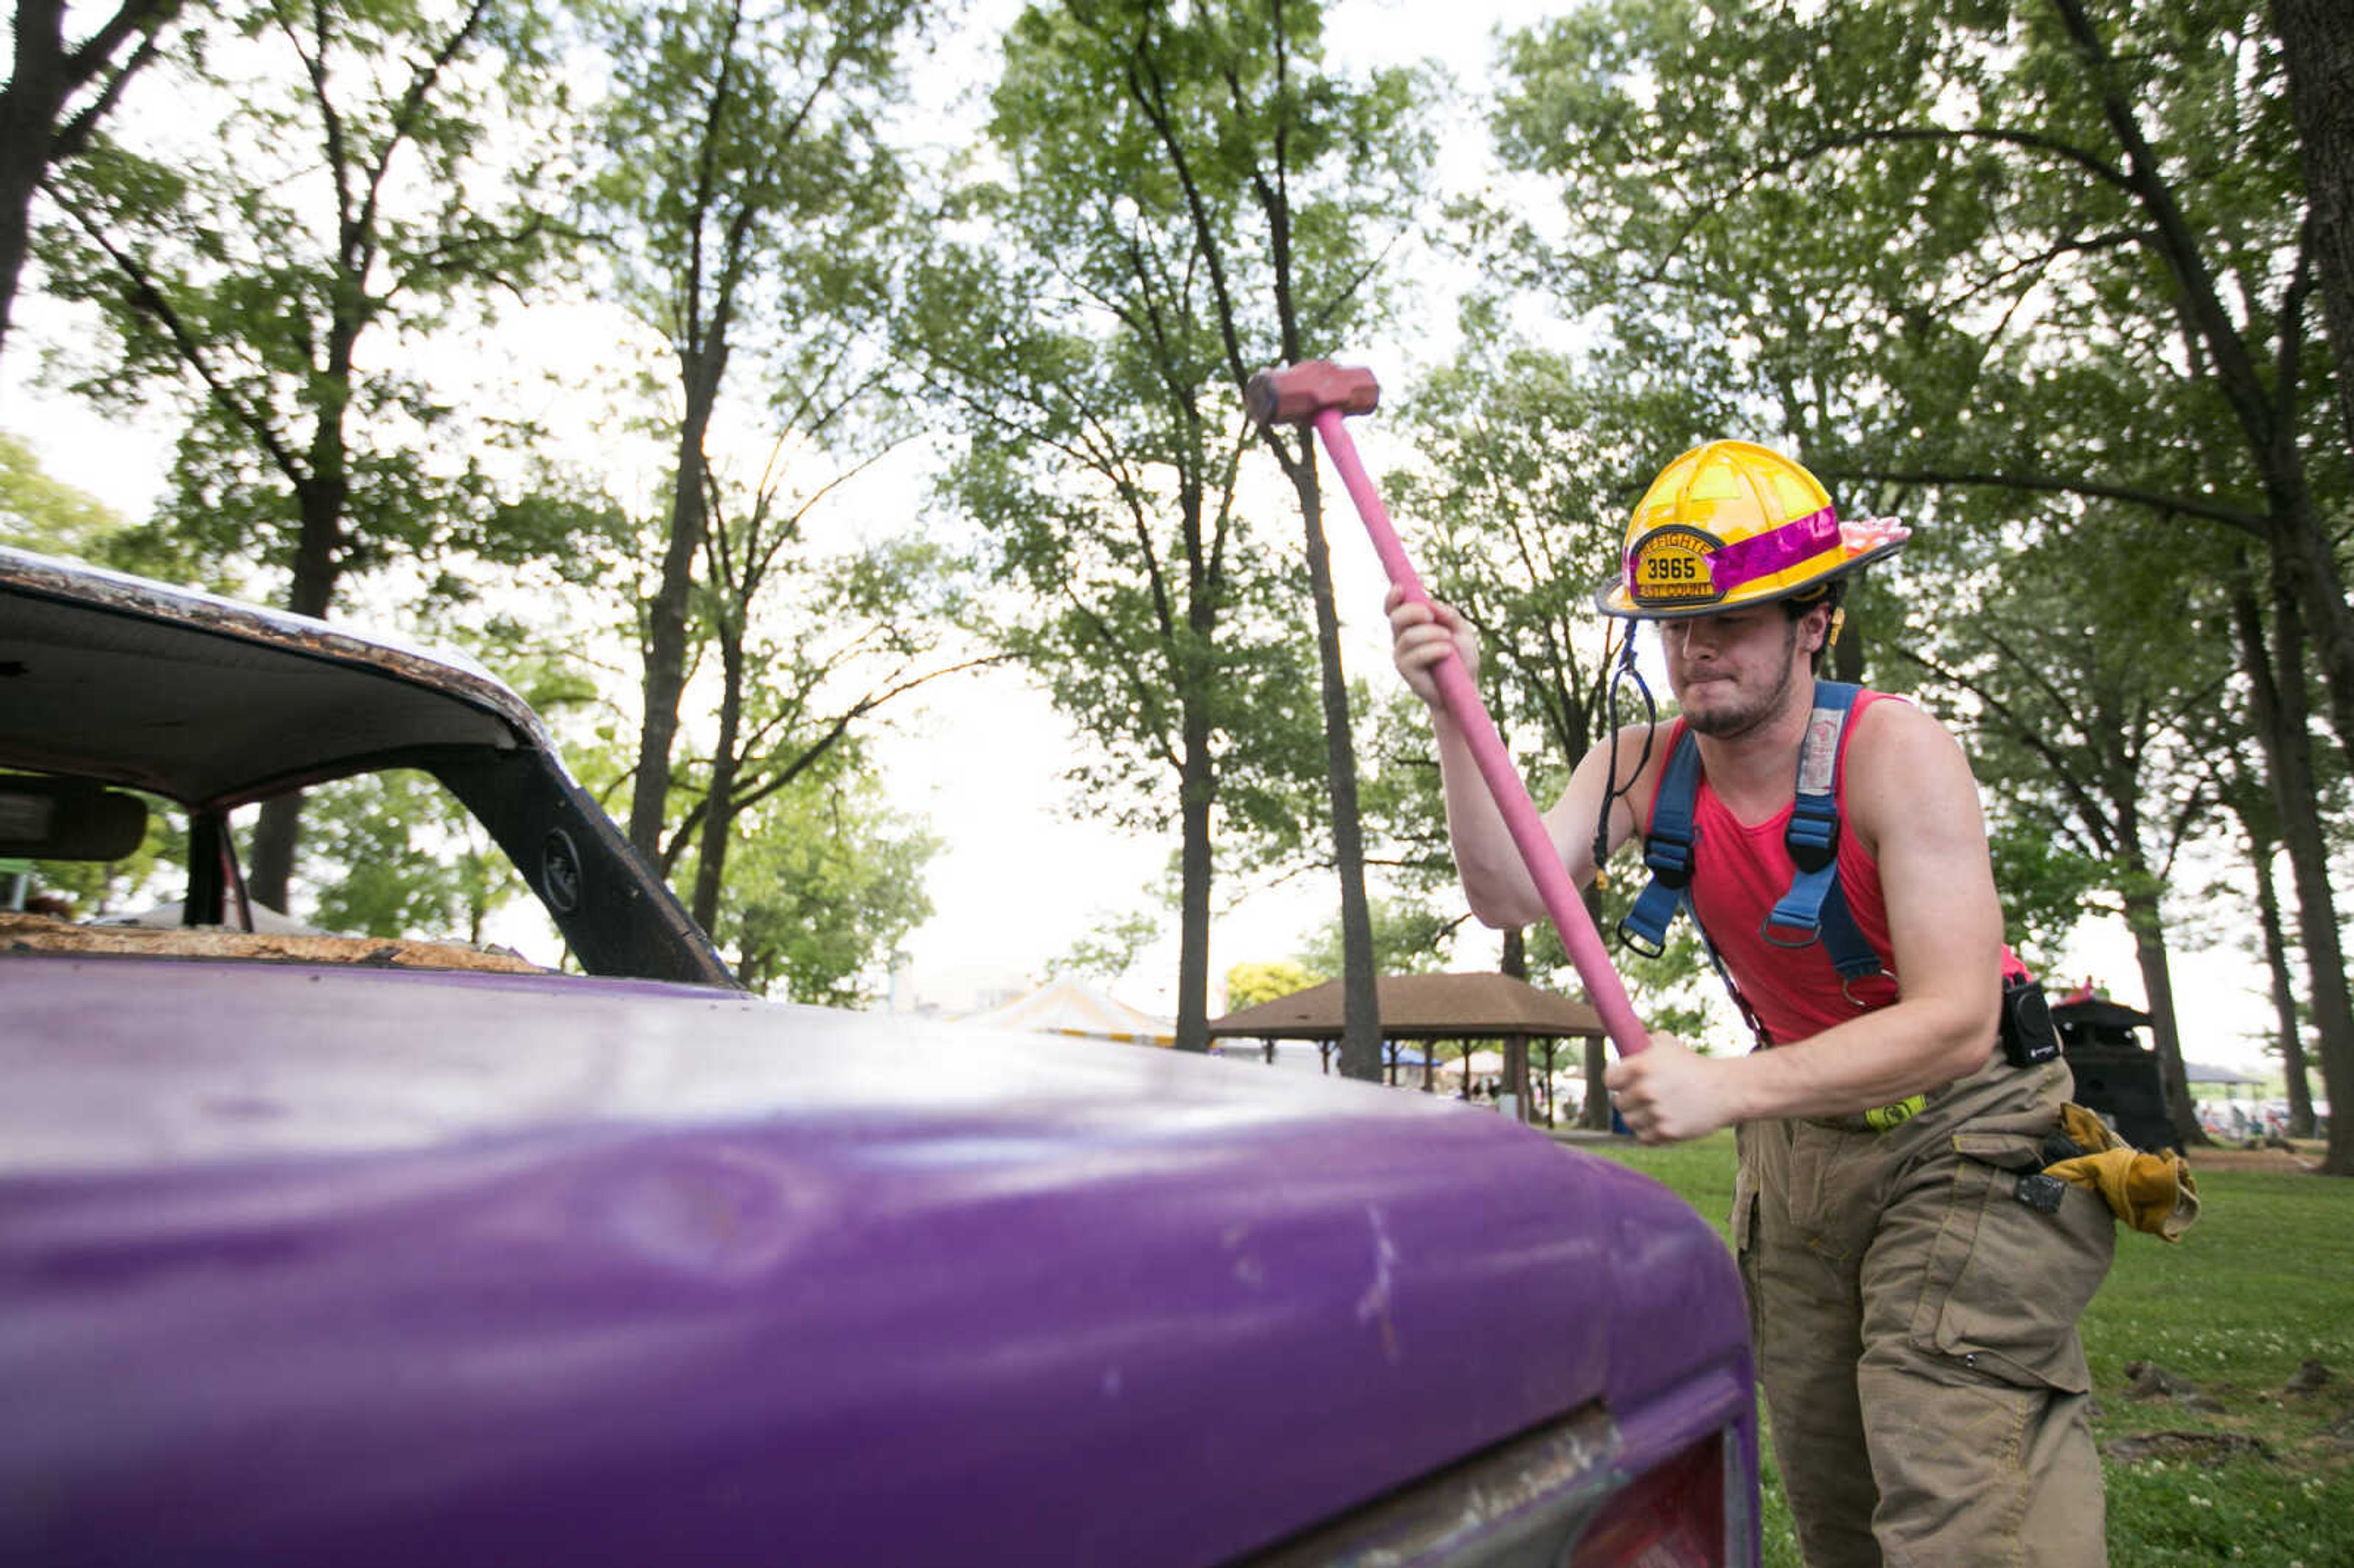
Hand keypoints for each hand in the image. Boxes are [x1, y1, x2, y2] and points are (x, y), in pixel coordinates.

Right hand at [1387, 585, 1478, 708]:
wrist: (1464, 689)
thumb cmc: (1462, 659)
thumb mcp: (1461, 631)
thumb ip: (1449, 615)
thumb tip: (1432, 606)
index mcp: (1412, 626)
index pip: (1395, 608)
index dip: (1393, 597)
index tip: (1401, 588)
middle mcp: (1402, 638)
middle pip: (1396, 617)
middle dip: (1413, 611)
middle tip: (1430, 616)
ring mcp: (1401, 655)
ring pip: (1409, 636)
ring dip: (1432, 634)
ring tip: (1449, 641)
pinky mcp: (1405, 671)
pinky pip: (1416, 654)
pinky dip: (1435, 650)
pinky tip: (1447, 653)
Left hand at [1603, 1033, 1738, 1144]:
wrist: (1725, 1089)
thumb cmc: (1693, 1064)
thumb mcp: (1667, 1043)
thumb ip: (1641, 1043)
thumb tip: (1623, 1044)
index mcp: (1640, 1067)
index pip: (1609, 1080)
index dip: (1616, 1080)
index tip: (1623, 1082)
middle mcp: (1645, 1090)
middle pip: (1619, 1102)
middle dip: (1630, 1099)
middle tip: (1646, 1096)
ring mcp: (1655, 1113)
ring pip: (1629, 1121)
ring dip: (1638, 1117)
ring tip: (1654, 1109)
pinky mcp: (1666, 1132)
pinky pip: (1643, 1137)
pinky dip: (1649, 1132)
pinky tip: (1660, 1121)